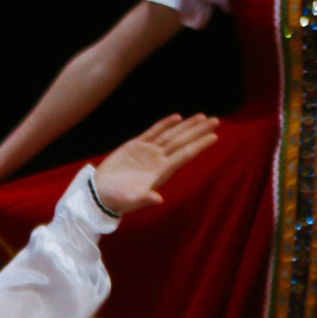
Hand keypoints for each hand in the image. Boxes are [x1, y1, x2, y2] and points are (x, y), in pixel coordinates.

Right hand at [89, 113, 220, 215]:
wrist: (101, 192)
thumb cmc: (117, 199)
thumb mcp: (131, 200)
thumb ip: (145, 199)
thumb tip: (158, 199)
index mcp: (160, 172)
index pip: (184, 155)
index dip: (199, 145)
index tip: (214, 137)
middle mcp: (158, 160)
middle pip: (182, 142)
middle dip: (198, 131)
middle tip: (216, 120)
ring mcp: (148, 152)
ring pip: (171, 135)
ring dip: (186, 126)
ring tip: (202, 117)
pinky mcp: (135, 146)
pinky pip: (153, 131)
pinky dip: (165, 124)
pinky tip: (177, 118)